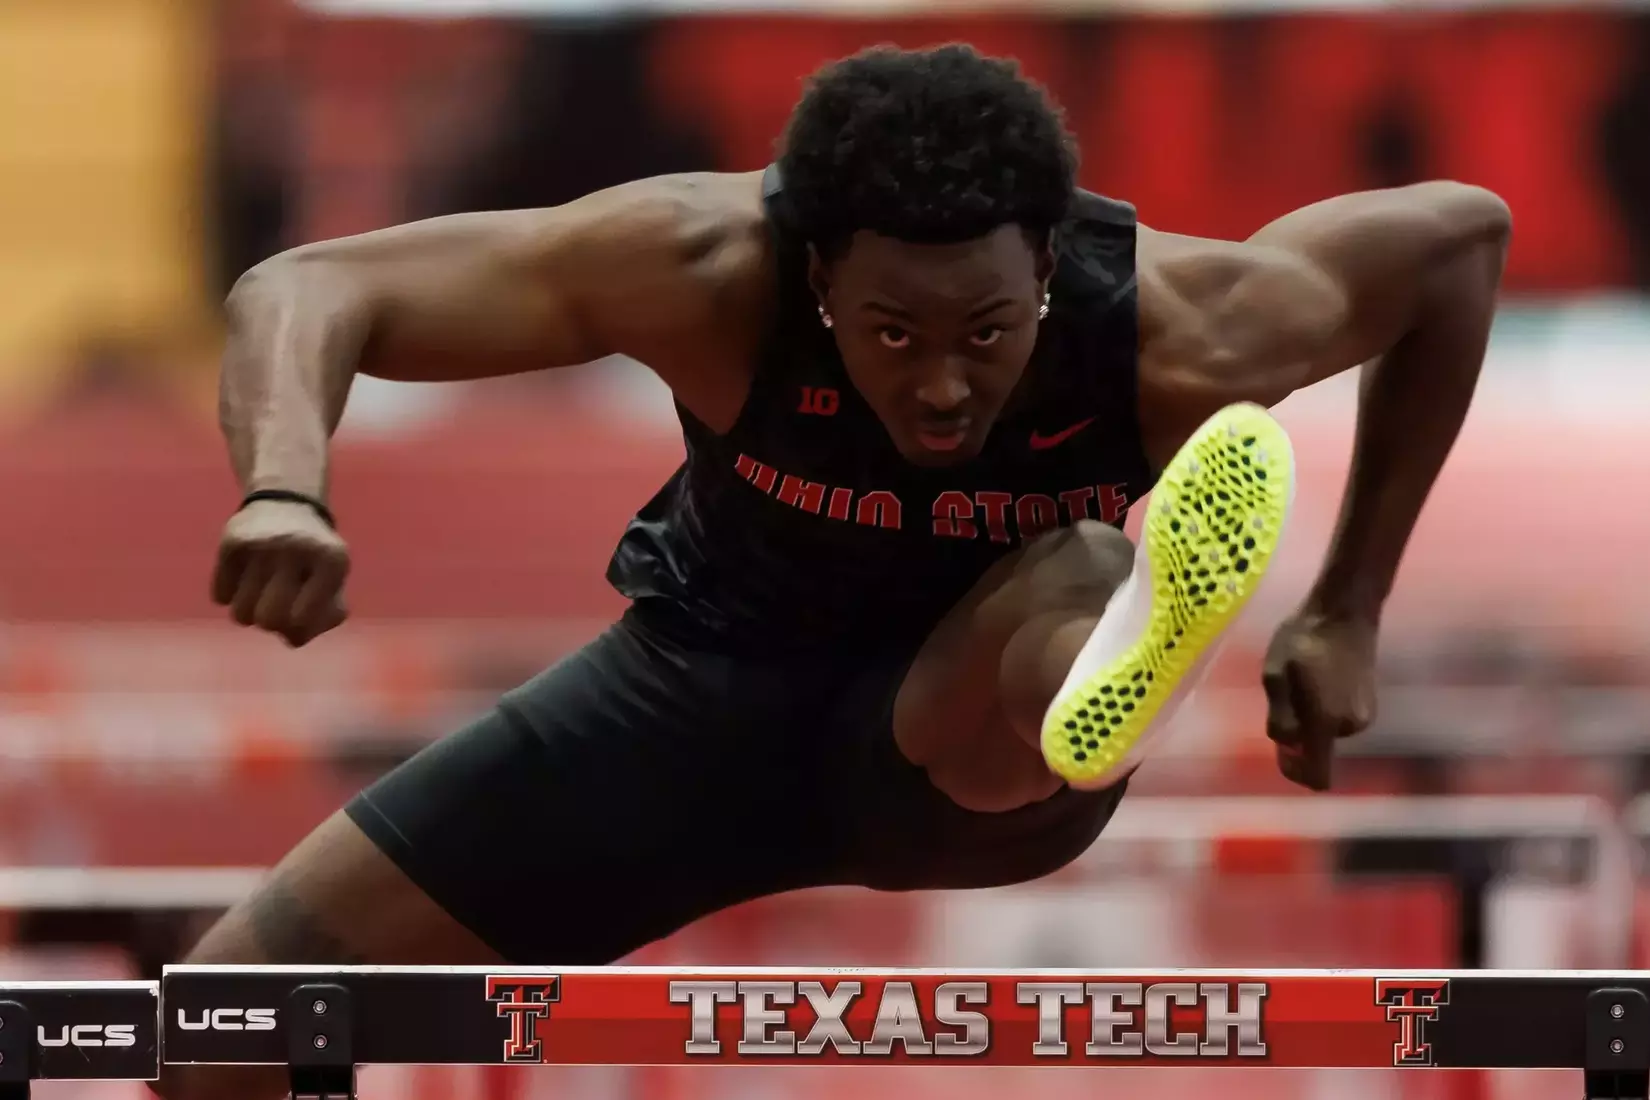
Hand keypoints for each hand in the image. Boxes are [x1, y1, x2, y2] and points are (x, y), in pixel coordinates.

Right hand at [211, 500, 350, 646]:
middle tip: (277, 605)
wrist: (286, 505)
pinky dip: (230, 596)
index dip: (298, 625)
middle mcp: (298, 548)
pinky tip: (243, 577)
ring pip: (241, 614)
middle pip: (269, 621)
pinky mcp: (232, 541)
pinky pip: (221, 596)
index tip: (300, 610)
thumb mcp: (333, 584)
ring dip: (249, 614)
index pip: (302, 620)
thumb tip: (293, 638)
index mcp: (332, 560)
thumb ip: (323, 620)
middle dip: (271, 624)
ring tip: (261, 593)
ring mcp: (263, 543)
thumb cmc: (313, 559)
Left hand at [1261, 610, 1378, 790]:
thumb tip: (1288, 744)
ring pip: (1326, 732)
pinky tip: (1318, 676)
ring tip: (1302, 680)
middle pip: (1316, 749)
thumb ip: (1279, 717)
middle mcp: (1350, 727)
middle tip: (1286, 694)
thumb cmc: (1303, 640)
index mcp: (1325, 723)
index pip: (1318, 776)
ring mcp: (1364, 715)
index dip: (1297, 773)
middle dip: (1297, 732)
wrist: (1344, 612)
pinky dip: (1324, 707)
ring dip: (1310, 716)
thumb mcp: (1275, 677)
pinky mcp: (1370, 703)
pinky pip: (1337, 718)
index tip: (1284, 753)